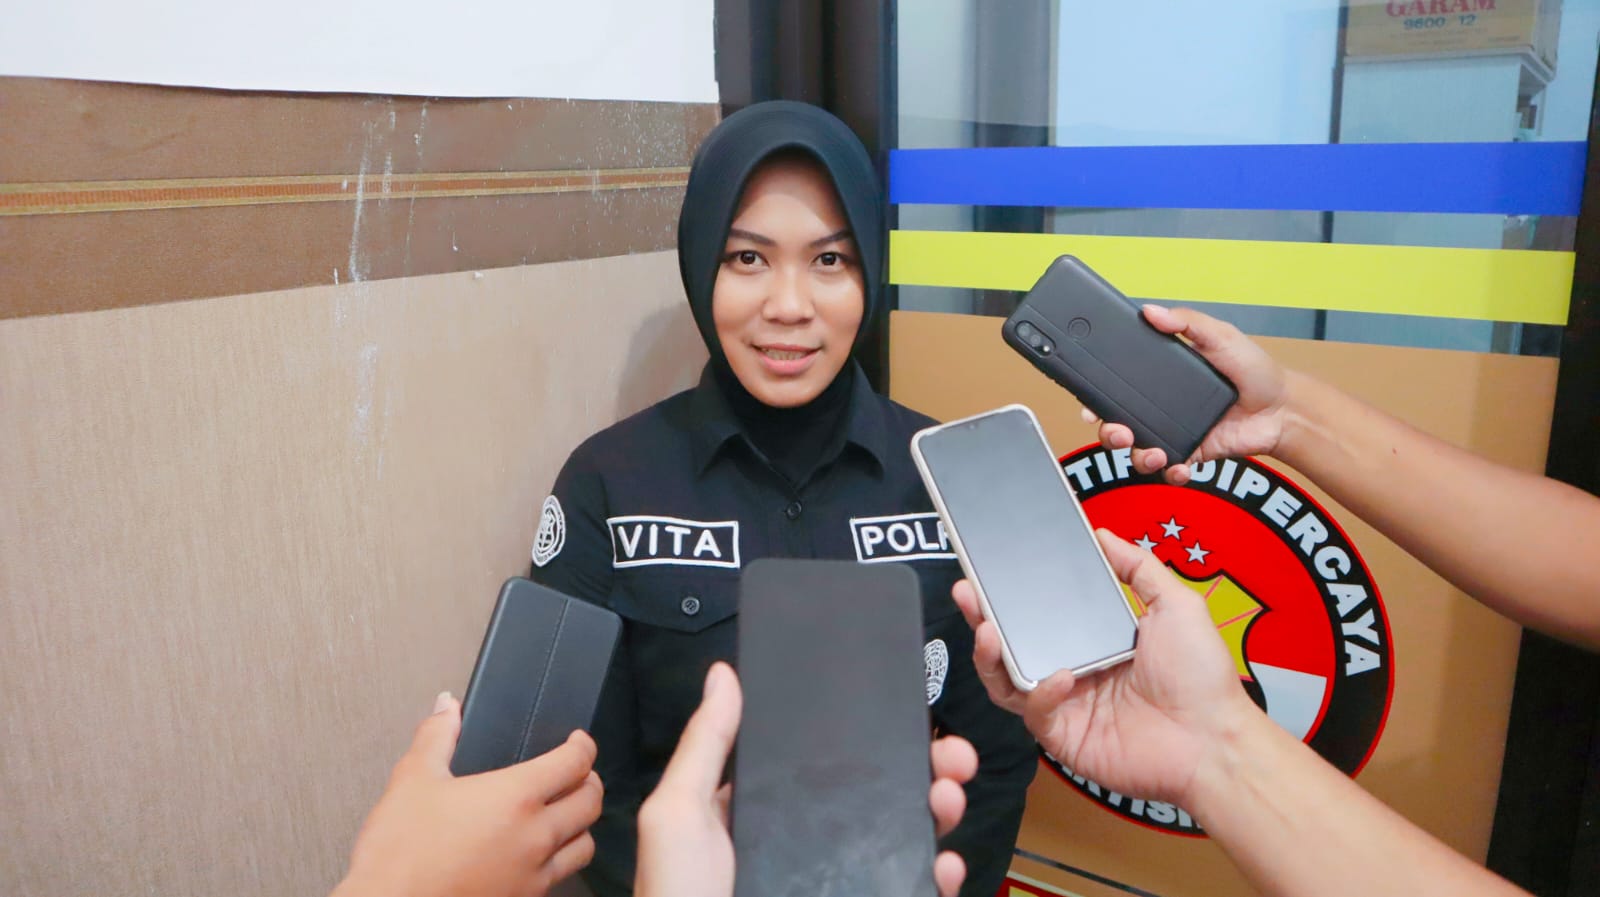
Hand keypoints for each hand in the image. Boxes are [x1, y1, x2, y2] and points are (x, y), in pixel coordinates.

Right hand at [332, 693, 601, 896]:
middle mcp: (536, 836)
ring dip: (581, 825)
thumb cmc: (399, 852)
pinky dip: (560, 860)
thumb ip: (437, 737)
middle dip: (589, 781)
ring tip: (564, 814)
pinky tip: (538, 854)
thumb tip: (448, 707)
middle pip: (591, 802)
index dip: (583, 746)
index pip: (575, 762)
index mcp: (516, 797)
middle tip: (576, 773)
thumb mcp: (412, 780)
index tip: (578, 742)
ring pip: (584, 845)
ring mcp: (535, 875)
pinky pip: (560, 877)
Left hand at [634, 663, 978, 896]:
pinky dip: (939, 874)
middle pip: (879, 795)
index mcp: (766, 811)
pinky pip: (911, 887)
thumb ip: (705, 743)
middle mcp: (807, 844)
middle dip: (924, 768)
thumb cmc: (678, 896)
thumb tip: (724, 673)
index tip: (909, 713)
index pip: (827, 763)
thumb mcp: (679, 813)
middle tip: (950, 756)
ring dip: (938, 811)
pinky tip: (945, 864)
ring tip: (948, 799)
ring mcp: (836, 881)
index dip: (871, 737)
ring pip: (904, 839)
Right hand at [951, 530, 1259, 807]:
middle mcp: (1072, 668)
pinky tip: (1059, 677)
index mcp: (1094, 637)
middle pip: (1012, 642)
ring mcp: (1065, 704)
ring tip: (987, 629)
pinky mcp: (1063, 736)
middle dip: (983, 616)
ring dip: (991, 654)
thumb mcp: (1175, 605)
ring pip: (1008, 679)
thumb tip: (1102, 534)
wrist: (1214, 739)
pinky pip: (1034, 711)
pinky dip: (1040, 693)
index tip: (993, 566)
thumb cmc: (1202, 677)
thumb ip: (1138, 567)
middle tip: (968, 590)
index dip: (1013, 591)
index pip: (1040, 610)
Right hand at [1089, 305, 1291, 483]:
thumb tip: (1150, 310)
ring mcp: (1173, 433)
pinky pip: (1168, 470)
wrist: (1282, 409)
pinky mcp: (1190, 454)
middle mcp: (1160, 407)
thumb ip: (1186, 322)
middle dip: (1108, 433)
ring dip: (1137, 456)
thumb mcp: (1220, 335)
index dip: (1097, 397)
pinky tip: (1178, 466)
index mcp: (1160, 377)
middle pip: (1117, 424)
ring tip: (1153, 453)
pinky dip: (1169, 472)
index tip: (1088, 404)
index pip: (1117, 387)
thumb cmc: (1253, 370)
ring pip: (1137, 451)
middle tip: (1119, 432)